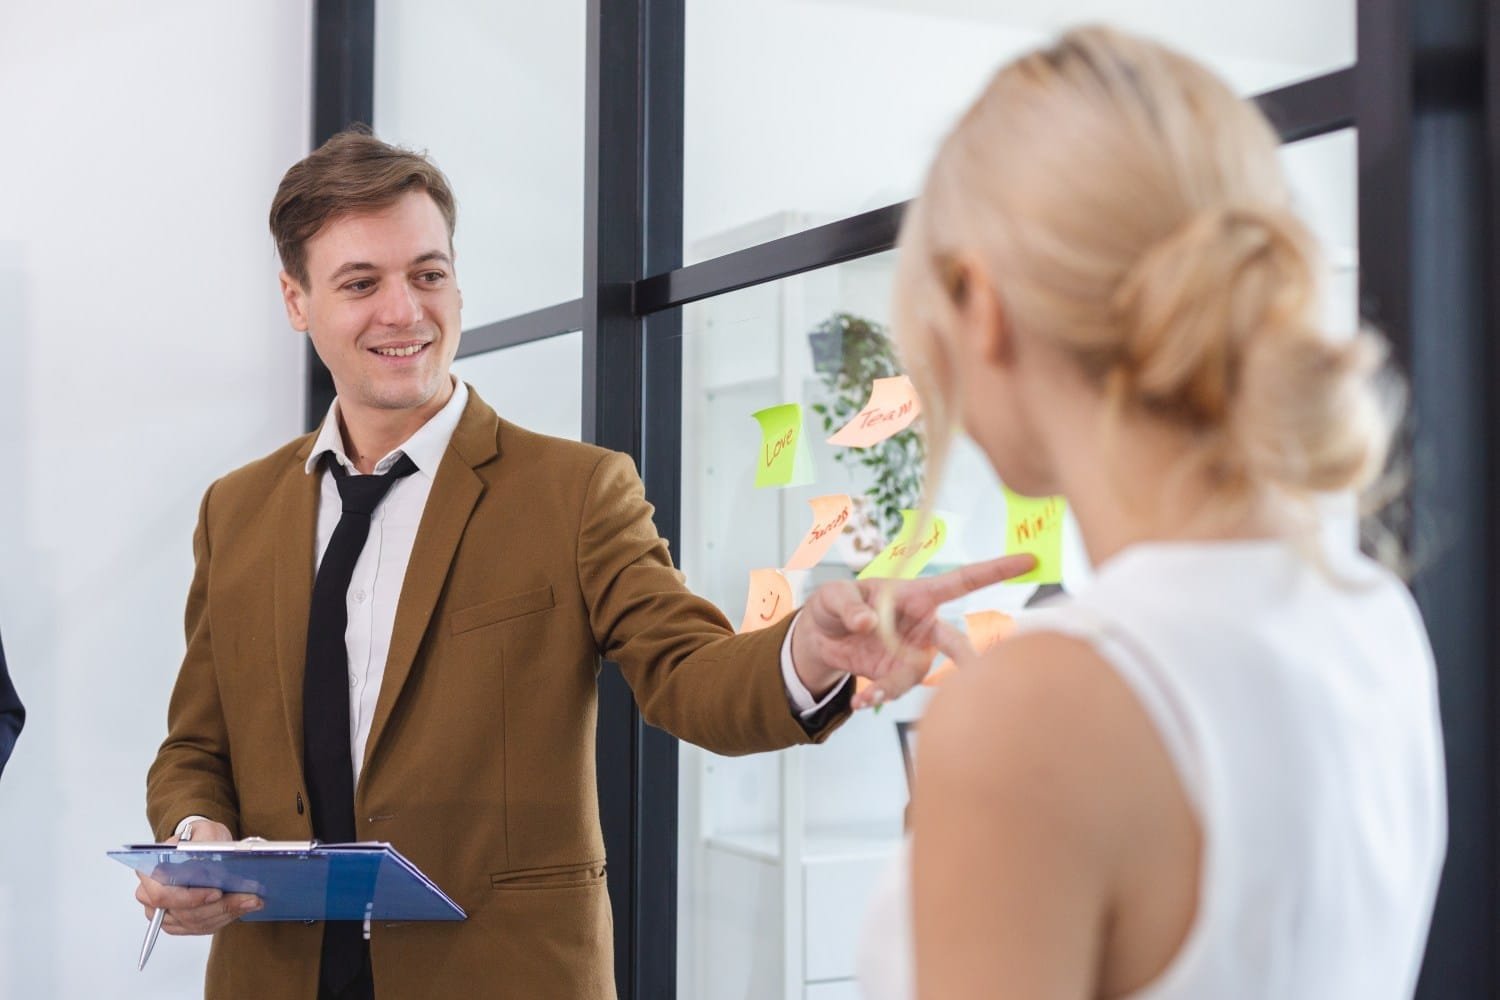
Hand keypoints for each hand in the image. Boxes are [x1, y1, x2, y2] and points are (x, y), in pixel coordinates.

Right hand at [134, 820, 261, 933]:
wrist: (202, 844)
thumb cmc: (199, 838)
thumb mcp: (203, 831)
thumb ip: (204, 842)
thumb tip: (210, 861)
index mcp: (150, 872)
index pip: (163, 895)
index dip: (190, 898)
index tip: (217, 892)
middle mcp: (151, 896)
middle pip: (183, 914)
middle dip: (218, 907)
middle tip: (247, 898)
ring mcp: (164, 913)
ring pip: (195, 923)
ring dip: (226, 913)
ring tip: (251, 901)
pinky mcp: (179, 923)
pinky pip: (201, 927)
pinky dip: (224, 918)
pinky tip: (242, 906)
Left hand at [791, 554, 1035, 708]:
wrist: (819, 637)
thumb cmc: (834, 604)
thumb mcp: (834, 596)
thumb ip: (850, 605)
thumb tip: (869, 621)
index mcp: (916, 594)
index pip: (961, 581)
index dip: (995, 570)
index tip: (1029, 559)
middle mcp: (922, 624)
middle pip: (956, 643)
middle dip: (969, 662)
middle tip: (979, 675)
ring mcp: (912, 652)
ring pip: (919, 674)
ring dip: (894, 687)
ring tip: (866, 695)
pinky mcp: (897, 674)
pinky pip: (898, 689)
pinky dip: (878, 696)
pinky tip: (860, 699)